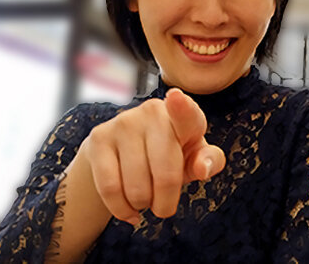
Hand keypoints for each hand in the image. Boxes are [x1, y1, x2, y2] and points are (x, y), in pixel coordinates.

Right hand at [80, 88, 225, 224]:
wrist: (125, 152)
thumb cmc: (169, 155)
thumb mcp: (194, 157)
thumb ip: (209, 162)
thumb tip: (203, 169)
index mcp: (184, 115)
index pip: (186, 114)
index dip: (182, 108)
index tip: (176, 98)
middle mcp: (153, 112)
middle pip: (165, 175)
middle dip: (165, 203)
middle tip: (163, 206)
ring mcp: (124, 122)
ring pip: (136, 187)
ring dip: (142, 205)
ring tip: (144, 199)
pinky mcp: (99, 138)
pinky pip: (110, 188)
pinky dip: (121, 209)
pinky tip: (128, 210)